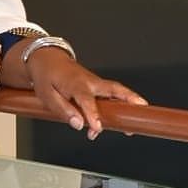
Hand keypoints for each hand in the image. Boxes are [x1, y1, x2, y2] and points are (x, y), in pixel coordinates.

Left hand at [25, 47, 147, 139]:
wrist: (47, 60)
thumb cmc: (47, 77)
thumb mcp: (47, 96)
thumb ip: (62, 110)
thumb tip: (78, 124)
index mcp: (75, 84)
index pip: (86, 101)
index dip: (93, 115)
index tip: (97, 128)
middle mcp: (90, 82)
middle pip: (113, 89)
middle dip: (128, 99)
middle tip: (140, 110)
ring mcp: (96, 83)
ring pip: (117, 90)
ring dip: (130, 101)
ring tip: (139, 116)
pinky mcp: (98, 86)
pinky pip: (112, 94)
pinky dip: (122, 102)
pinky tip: (123, 116)